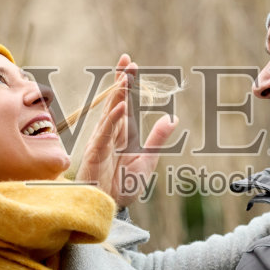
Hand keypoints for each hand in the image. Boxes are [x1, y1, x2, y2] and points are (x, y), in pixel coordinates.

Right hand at [73, 54, 177, 207]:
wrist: (110, 209)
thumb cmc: (123, 186)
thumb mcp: (146, 160)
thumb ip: (157, 139)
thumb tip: (173, 117)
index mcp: (123, 134)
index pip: (126, 103)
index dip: (128, 84)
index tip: (131, 64)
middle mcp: (110, 134)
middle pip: (116, 102)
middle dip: (121, 81)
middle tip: (127, 60)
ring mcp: (101, 142)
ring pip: (110, 114)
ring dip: (117, 96)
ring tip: (125, 78)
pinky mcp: (95, 154)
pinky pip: (105, 134)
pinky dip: (113, 120)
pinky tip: (121, 107)